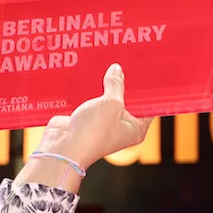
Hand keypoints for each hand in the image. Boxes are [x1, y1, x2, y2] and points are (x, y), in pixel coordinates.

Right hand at [34, 63, 153, 168]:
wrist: (63, 148)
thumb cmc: (93, 133)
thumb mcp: (111, 103)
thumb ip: (116, 85)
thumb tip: (117, 70)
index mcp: (136, 129)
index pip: (149, 106)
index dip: (148, 90)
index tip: (146, 72)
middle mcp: (122, 128)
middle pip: (128, 102)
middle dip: (125, 86)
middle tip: (126, 65)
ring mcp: (104, 125)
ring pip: (109, 101)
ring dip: (106, 88)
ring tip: (108, 67)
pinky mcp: (88, 121)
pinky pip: (93, 103)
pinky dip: (92, 93)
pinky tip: (91, 77)